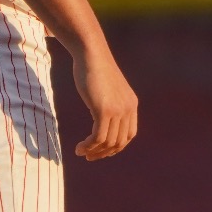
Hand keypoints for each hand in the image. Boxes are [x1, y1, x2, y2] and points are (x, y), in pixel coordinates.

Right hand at [70, 43, 136, 159]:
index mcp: (132, 105)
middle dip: (104, 153)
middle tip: (89, 156)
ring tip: (81, 152)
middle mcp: (128, 109)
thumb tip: (102, 115)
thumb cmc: (94, 70)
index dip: (116, 147)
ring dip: (94, 151)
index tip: (101, 151)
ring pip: (108, 141)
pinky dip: (89, 146)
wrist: (91, 55)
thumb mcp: (107, 89)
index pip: (129, 135)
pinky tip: (79, 147)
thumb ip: (109, 103)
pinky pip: (98, 137)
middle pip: (120, 141)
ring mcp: (117, 110)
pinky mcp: (104, 110)